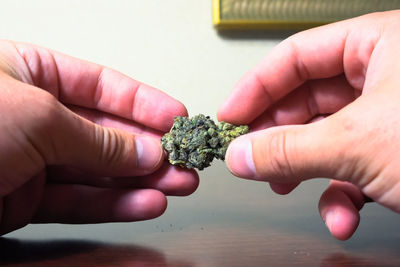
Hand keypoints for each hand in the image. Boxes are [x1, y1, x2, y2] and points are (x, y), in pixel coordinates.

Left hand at [0, 40, 198, 234]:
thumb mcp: (36, 118)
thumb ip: (97, 139)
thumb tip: (145, 150)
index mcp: (29, 74)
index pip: (102, 86)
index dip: (144, 103)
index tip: (178, 118)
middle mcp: (32, 117)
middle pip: (106, 132)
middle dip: (151, 148)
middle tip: (186, 160)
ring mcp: (29, 161)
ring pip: (98, 172)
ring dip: (142, 181)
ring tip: (179, 185)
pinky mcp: (22, 201)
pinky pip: (78, 201)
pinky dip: (115, 204)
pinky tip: (146, 203)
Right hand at [218, 10, 399, 239]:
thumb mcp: (359, 144)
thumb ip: (288, 149)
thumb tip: (240, 156)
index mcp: (380, 46)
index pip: (297, 56)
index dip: (256, 87)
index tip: (228, 117)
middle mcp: (386, 77)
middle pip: (307, 101)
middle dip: (277, 136)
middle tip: (249, 159)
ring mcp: (392, 118)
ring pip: (327, 139)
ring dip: (305, 172)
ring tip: (283, 190)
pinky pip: (355, 169)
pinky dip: (342, 196)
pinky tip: (342, 216)